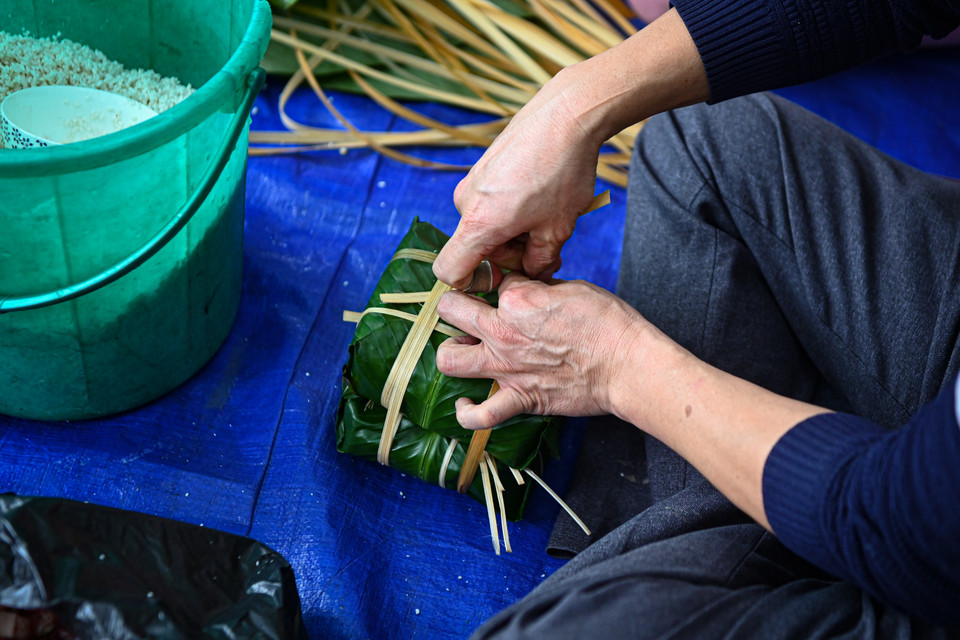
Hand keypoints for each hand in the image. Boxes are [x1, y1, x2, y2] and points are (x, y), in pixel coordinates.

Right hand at [433, 64, 602, 289]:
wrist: (566, 114)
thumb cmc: (562, 172)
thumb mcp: (557, 229)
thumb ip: (539, 261)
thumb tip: (531, 272)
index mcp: (479, 224)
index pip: (449, 271)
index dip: (473, 283)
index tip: (505, 276)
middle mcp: (466, 202)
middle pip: (476, 249)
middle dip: (508, 254)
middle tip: (547, 243)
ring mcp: (472, 182)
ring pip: (485, 226)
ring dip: (512, 231)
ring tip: (548, 215)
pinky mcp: (482, 168)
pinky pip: (489, 203)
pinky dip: (511, 210)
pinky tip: (541, 196)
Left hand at [435, 272, 646, 428]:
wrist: (628, 366)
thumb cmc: (609, 324)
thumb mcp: (574, 288)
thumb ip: (541, 288)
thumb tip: (529, 290)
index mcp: (518, 300)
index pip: (494, 283)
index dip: (502, 284)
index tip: (513, 290)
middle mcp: (503, 332)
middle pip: (453, 310)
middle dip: (455, 305)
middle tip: (466, 310)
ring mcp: (507, 368)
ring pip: (449, 358)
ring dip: (450, 351)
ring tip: (462, 349)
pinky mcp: (520, 398)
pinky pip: (481, 415)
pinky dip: (467, 412)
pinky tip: (465, 403)